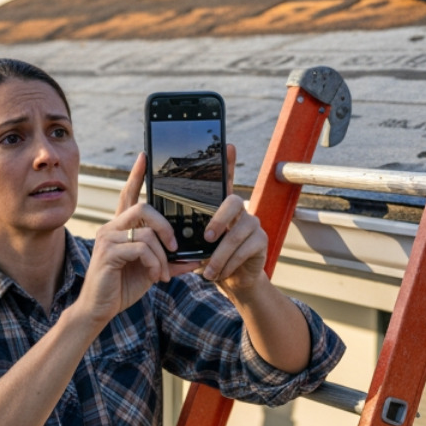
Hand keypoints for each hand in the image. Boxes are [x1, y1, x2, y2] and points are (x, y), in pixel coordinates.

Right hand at [72, 153, 185, 326]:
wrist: (99, 310)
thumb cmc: (122, 288)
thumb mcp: (152, 271)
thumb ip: (171, 261)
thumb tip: (196, 259)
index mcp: (121, 228)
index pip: (128, 194)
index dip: (137, 175)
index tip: (145, 155)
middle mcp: (111, 228)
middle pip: (143, 207)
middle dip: (165, 225)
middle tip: (175, 245)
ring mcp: (108, 238)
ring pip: (146, 230)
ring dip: (162, 254)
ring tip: (163, 273)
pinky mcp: (108, 252)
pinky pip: (141, 248)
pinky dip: (155, 263)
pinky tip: (155, 277)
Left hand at [197, 144, 268, 295]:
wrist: (232, 281)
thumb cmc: (210, 258)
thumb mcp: (195, 243)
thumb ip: (186, 230)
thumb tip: (164, 223)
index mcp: (221, 207)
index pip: (225, 179)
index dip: (228, 162)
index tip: (228, 145)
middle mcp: (240, 210)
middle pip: (233, 202)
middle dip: (219, 220)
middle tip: (207, 238)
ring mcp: (253, 224)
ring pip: (237, 233)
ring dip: (220, 255)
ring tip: (208, 270)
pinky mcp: (261, 241)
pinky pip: (245, 250)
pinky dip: (229, 264)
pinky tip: (221, 273)